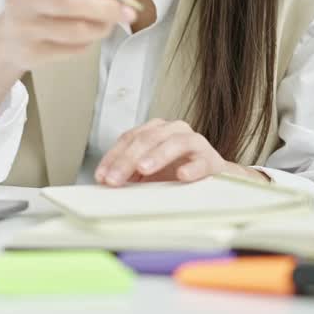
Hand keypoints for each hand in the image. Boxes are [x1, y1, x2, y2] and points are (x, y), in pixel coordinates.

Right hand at [0, 0, 135, 71]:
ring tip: (111, 24)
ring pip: (73, 30)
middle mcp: (21, 0)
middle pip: (68, 2)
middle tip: (129, 12)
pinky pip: (71, 49)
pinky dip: (89, 43)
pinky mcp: (31, 53)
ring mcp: (24, 29)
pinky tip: (91, 36)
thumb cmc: (40, 3)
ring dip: (101, 27)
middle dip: (105, 7)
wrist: (7, 38)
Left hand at [94, 119, 268, 185]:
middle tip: (115, 180)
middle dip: (127, 160)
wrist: (211, 179)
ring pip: (174, 142)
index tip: (102, 177)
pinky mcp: (211, 159)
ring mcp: (194, 142)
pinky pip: (201, 161)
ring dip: (157, 156)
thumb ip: (128, 173)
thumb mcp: (148, 172)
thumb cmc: (174, 173)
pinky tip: (181, 176)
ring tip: (143, 169)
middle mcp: (173, 130)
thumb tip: (105, 183)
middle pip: (147, 139)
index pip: (129, 138)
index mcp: (154, 130)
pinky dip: (191, 168)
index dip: (113, 157)